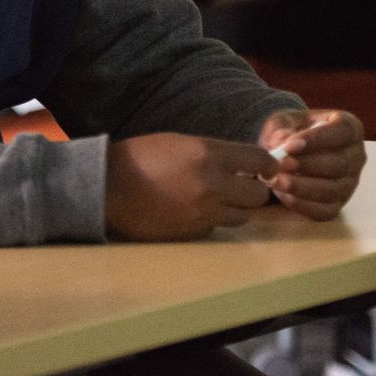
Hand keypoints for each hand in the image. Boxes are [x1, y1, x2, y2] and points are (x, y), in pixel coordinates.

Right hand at [104, 131, 276, 239]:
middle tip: (242, 186)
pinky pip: (218, 227)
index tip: (267, 168)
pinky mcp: (195, 232)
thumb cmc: (139, 158)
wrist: (108, 188)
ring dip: (235, 208)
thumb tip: (240, 162)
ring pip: (243, 216)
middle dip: (254, 190)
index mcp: (208, 153)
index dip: (268, 164)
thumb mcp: (179, 143)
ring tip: (215, 200)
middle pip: (259, 195)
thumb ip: (212, 153)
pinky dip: (212, 220)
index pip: (259, 160)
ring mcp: (205, 212)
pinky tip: (192, 211)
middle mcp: (213, 183)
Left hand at [259, 109, 366, 221]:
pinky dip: (304, 205)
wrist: (286, 152)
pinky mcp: (339, 204)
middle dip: (308, 165)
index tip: (290, 145)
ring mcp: (350, 183)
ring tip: (277, 181)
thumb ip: (282, 130)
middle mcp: (356, 156)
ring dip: (303, 187)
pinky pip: (325, 211)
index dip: (317, 139)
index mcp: (349, 128)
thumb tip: (283, 143)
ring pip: (333, 190)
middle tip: (281, 164)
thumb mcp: (282, 122)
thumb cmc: (290, 131)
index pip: (343, 131)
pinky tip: (284, 195)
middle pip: (340, 164)